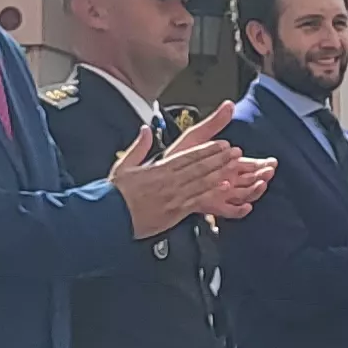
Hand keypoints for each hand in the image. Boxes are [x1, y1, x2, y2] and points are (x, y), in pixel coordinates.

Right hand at [113, 109, 272, 236]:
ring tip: (236, 165)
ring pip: (203, 181)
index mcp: (159, 169)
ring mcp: (175, 197)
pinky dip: (214, 193)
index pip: (189, 156)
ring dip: (221, 172)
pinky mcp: (176, 212)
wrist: (111, 217)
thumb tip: (145, 130)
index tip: (221, 144)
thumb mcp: (124, 165)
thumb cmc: (115, 194)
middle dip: (220, 158)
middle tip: (236, 151)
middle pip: (200, 166)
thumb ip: (138, 147)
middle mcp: (170, 181)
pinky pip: (199, 200)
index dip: (208, 149)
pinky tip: (226, 188)